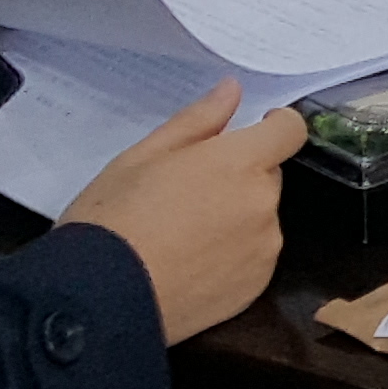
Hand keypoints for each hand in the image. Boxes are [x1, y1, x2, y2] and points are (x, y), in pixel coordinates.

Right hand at [62, 80, 304, 345]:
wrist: (98, 299)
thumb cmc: (112, 218)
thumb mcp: (142, 156)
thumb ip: (197, 121)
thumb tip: (233, 90)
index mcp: (239, 164)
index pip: (289, 131)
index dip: (272, 127)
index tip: (246, 134)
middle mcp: (263, 204)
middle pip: (267, 176)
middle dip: (238, 177)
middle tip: (184, 194)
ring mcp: (263, 249)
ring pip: (259, 218)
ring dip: (235, 218)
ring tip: (180, 237)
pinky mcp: (255, 287)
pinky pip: (253, 257)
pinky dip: (232, 256)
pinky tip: (189, 266)